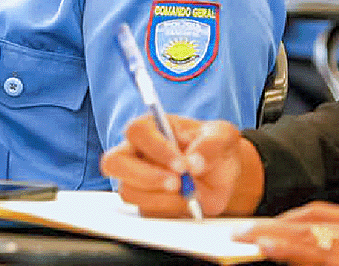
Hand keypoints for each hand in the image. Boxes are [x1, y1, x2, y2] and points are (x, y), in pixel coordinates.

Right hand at [101, 114, 259, 216]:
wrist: (222, 175)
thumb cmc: (215, 148)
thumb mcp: (223, 137)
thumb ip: (211, 144)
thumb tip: (195, 161)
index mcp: (151, 128)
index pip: (137, 132)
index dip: (156, 148)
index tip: (183, 165)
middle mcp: (136, 152)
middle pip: (114, 162)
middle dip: (146, 176)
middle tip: (177, 184)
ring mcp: (136, 179)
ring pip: (128, 191)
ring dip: (161, 197)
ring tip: (190, 193)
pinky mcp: (144, 202)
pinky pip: (145, 211)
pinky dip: (170, 210)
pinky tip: (189, 203)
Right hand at [235, 202, 338, 265]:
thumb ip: (311, 264)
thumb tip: (279, 255)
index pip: (306, 246)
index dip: (276, 243)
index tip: (252, 242)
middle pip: (307, 226)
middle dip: (272, 229)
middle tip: (244, 233)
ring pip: (317, 214)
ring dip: (287, 222)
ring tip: (262, 228)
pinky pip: (335, 214)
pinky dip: (311, 218)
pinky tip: (294, 225)